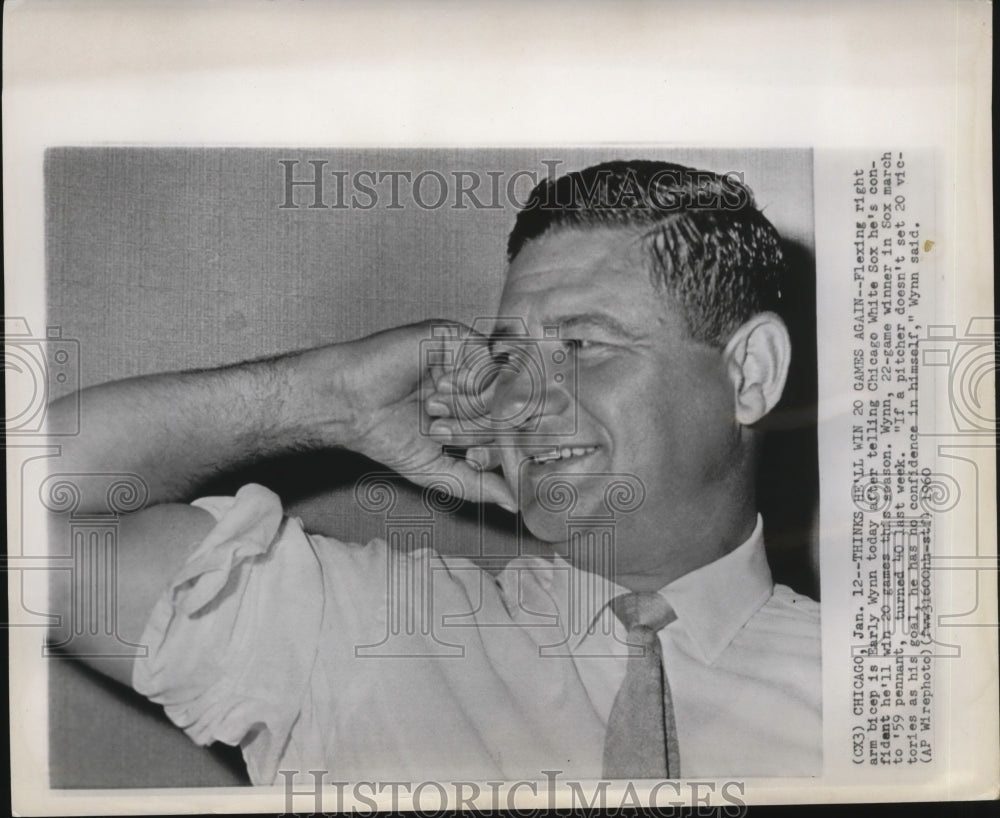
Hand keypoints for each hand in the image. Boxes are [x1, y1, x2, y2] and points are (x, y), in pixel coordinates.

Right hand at [319, 320, 515, 510]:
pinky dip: (463, 386)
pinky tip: (436, 388)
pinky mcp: (458, 338)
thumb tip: (514, 502)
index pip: (514, 430)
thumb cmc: (384, 433)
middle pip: (511, 409)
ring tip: (431, 409)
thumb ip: (478, 485)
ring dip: (466, 409)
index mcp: (475, 411)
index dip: (502, 448)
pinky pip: (486, 365)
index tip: (473, 458)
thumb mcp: (437, 471)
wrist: (349, 407)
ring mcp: (469, 359)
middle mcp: (476, 383)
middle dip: (478, 431)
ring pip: (501, 388)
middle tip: (440, 431)